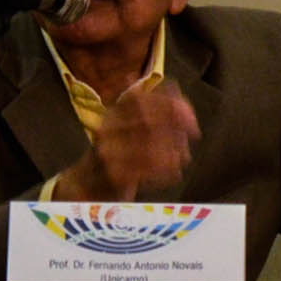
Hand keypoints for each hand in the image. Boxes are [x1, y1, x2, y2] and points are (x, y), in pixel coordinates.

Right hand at [55, 78, 199, 200]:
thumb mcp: (132, 125)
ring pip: (148, 147)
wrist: (88, 184)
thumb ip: (154, 109)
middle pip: (147, 120)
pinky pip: (145, 172)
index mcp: (113, 112)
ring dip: (174, 151)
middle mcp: (107, 128)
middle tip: (192, 136)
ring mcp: (107, 152)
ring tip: (183, 157)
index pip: (141, 98)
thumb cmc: (119, 152)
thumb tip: (179, 95)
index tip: (191, 117)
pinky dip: (165, 172)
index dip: (170, 104)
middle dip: (176, 127)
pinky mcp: (111, 176)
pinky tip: (174, 174)